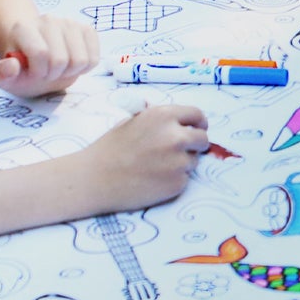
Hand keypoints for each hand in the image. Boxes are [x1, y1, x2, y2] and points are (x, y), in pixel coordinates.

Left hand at [0, 11, 99, 96]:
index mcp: (23, 28)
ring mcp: (69, 22)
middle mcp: (47, 19)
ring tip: (59, 69)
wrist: (39, 59)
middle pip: (60, 59)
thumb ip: (1, 73)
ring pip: (80, 60)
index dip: (38, 72)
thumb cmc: (23, 69)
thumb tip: (12, 66)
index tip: (33, 73)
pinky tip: (73, 64)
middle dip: (54, 74)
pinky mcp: (87, 30)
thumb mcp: (5, 77)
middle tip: (47, 73)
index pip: (39, 53)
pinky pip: (94, 58)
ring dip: (70, 72)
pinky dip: (85, 68)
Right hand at [80, 104, 209, 209]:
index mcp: (164, 116)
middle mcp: (176, 137)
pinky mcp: (178, 184)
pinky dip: (174, 179)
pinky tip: (154, 179)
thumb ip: (160, 119)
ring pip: (194, 160)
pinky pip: (185, 178)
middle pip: (203, 139)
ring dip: (183, 162)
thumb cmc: (111, 148)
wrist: (96, 178)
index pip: (197, 115)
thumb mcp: (134, 120)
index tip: (197, 128)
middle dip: (195, 144)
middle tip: (180, 150)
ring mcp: (179, 162)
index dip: (198, 123)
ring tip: (157, 165)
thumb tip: (180, 120)